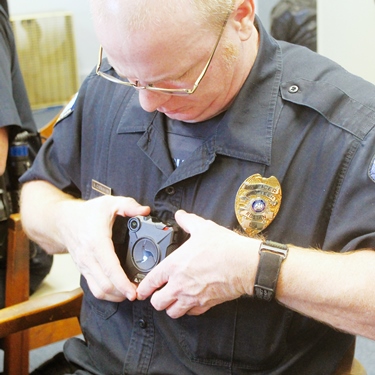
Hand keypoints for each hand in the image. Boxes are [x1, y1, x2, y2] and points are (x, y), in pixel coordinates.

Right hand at [57, 195, 149, 301]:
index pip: (110, 268)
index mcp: (97, 242)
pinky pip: (94, 289)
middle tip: (140, 292)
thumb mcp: (110, 202)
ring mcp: (85, 266)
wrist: (63, 221)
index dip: (123, 282)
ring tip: (131, 293)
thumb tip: (145, 211)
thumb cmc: (87, 213)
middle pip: (105, 285)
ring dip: (116, 296)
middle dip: (123, 293)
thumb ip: (129, 205)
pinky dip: (107, 294)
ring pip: (99, 291)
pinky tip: (119, 291)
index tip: (134, 291)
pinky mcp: (84, 271)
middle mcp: (89, 258)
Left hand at [137, 210, 259, 317]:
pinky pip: (191, 314)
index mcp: (174, 266)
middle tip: (158, 293)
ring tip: (173, 299)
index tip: (141, 290)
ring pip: (172, 313)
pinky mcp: (206, 304)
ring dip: (170, 307)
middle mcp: (180, 285)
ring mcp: (192, 297)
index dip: (142, 288)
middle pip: (157, 303)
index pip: (150, 282)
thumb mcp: (203, 227)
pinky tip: (190, 301)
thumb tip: (180, 215)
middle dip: (155, 299)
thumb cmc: (224, 247)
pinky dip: (188, 310)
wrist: (245, 264)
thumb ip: (187, 221)